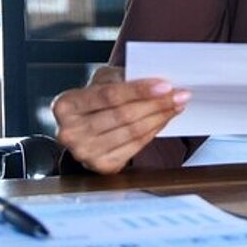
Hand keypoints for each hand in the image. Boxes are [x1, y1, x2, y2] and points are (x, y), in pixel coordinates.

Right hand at [51, 65, 189, 173]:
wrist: (83, 124)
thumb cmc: (95, 98)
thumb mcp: (102, 79)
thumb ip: (123, 78)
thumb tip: (159, 83)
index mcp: (66, 105)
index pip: (109, 95)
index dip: (139, 90)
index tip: (165, 85)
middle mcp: (70, 132)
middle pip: (123, 116)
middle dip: (156, 104)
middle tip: (180, 94)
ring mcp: (84, 153)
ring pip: (132, 132)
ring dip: (160, 117)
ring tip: (176, 105)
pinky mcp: (101, 167)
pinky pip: (135, 148)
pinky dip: (153, 132)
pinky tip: (163, 120)